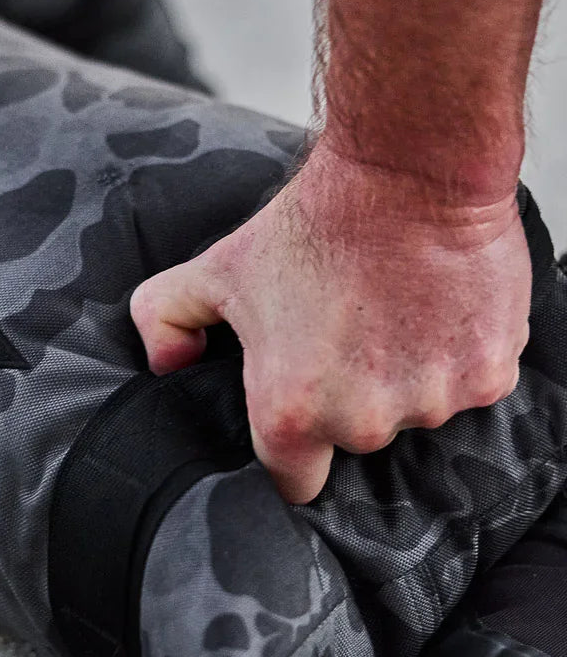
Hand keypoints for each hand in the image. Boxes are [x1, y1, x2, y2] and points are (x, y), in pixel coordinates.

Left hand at [130, 141, 530, 503]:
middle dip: (347, 402)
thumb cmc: (310, 225)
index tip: (296, 417)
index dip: (291, 453)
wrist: (406, 173)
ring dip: (403, 378)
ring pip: (413, 414)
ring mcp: (433, 402)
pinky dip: (453, 357)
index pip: (292, 482)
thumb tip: (167, 367)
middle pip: (354, 442)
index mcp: (292, 413)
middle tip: (342, 336)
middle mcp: (364, 422)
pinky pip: (466, 386)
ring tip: (388, 313)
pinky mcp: (490, 375)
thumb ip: (166, 322)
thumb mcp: (213, 270)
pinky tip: (432, 309)